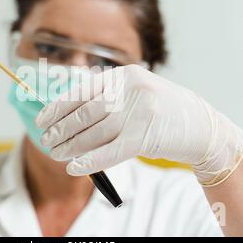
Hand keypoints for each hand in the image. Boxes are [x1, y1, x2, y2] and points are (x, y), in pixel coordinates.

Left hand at [35, 64, 242, 185]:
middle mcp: (131, 89)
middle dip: (61, 129)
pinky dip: (90, 161)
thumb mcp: (135, 93)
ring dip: (71, 147)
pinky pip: (111, 151)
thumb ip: (106, 98)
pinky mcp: (147, 136)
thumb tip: (66, 113)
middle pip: (85, 113)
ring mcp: (140, 112)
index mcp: (124, 74)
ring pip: (95, 133)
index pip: (81, 91)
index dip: (57, 107)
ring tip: (56, 154)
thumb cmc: (161, 110)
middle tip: (46, 141)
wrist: (201, 126)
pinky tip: (74, 167)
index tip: (41, 120)